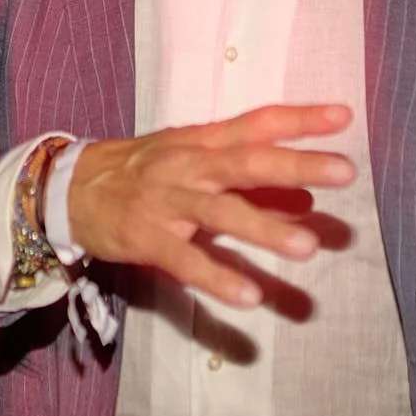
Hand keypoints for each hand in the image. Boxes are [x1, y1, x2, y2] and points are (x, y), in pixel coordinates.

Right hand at [66, 103, 355, 308]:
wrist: (70, 188)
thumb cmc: (145, 173)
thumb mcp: (193, 161)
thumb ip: (248, 178)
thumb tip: (307, 196)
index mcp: (202, 142)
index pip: (257, 123)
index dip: (299, 119)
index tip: (344, 117)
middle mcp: (188, 165)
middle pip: (247, 162)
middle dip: (297, 165)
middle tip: (345, 171)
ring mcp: (166, 201)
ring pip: (220, 212)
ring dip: (265, 229)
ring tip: (307, 248)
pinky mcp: (146, 237)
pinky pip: (185, 260)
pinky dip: (217, 278)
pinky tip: (248, 298)